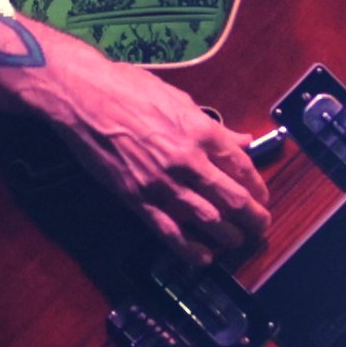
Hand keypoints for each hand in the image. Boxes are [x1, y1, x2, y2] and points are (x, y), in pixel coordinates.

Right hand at [22, 51, 274, 262]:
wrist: (84, 98)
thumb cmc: (128, 89)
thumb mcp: (179, 99)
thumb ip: (213, 126)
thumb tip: (241, 140)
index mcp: (200, 130)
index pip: (242, 166)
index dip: (257, 186)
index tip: (261, 196)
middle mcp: (187, 159)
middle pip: (232, 198)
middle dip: (252, 217)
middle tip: (260, 226)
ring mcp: (162, 182)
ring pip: (207, 219)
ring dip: (228, 235)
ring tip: (237, 241)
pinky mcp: (137, 198)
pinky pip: (170, 231)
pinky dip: (190, 248)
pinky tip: (203, 257)